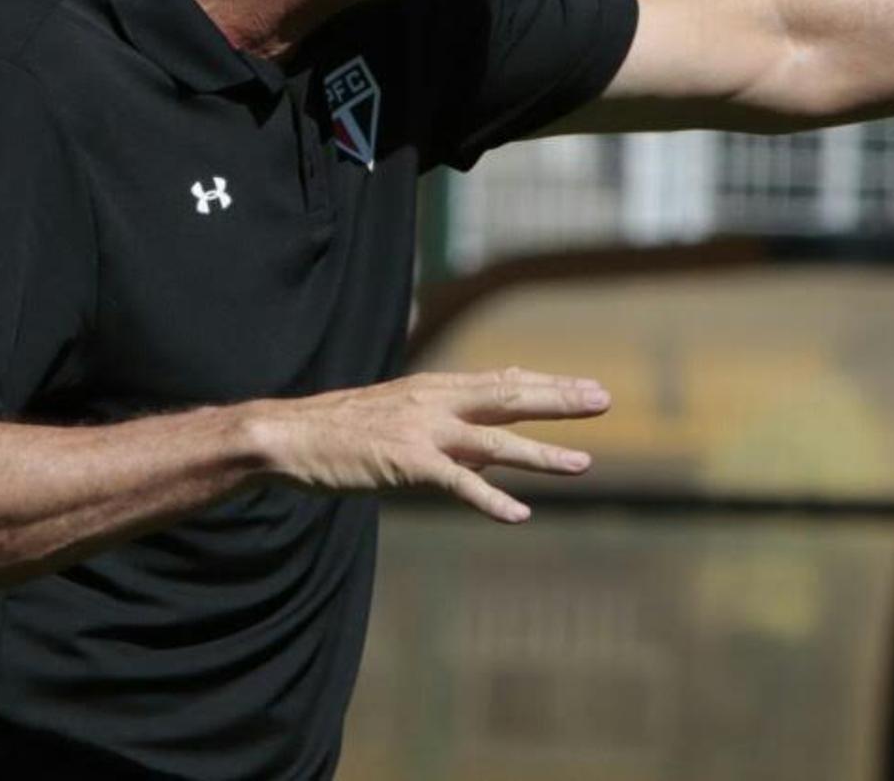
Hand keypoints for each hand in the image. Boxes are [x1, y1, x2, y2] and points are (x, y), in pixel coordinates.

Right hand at [256, 367, 611, 522]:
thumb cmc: (343, 433)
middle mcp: (436, 403)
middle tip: (605, 400)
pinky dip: (490, 499)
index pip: (504, 380)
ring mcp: (423, 433)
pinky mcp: (406, 464)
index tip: (587, 385)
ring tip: (585, 464)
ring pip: (496, 442)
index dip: (549, 383)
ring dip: (543, 454)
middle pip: (511, 397)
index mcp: (435, 388)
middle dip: (561, 401)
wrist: (288, 437)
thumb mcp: (403, 422)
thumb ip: (452, 437)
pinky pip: (457, 484)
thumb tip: (495, 455)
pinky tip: (520, 514)